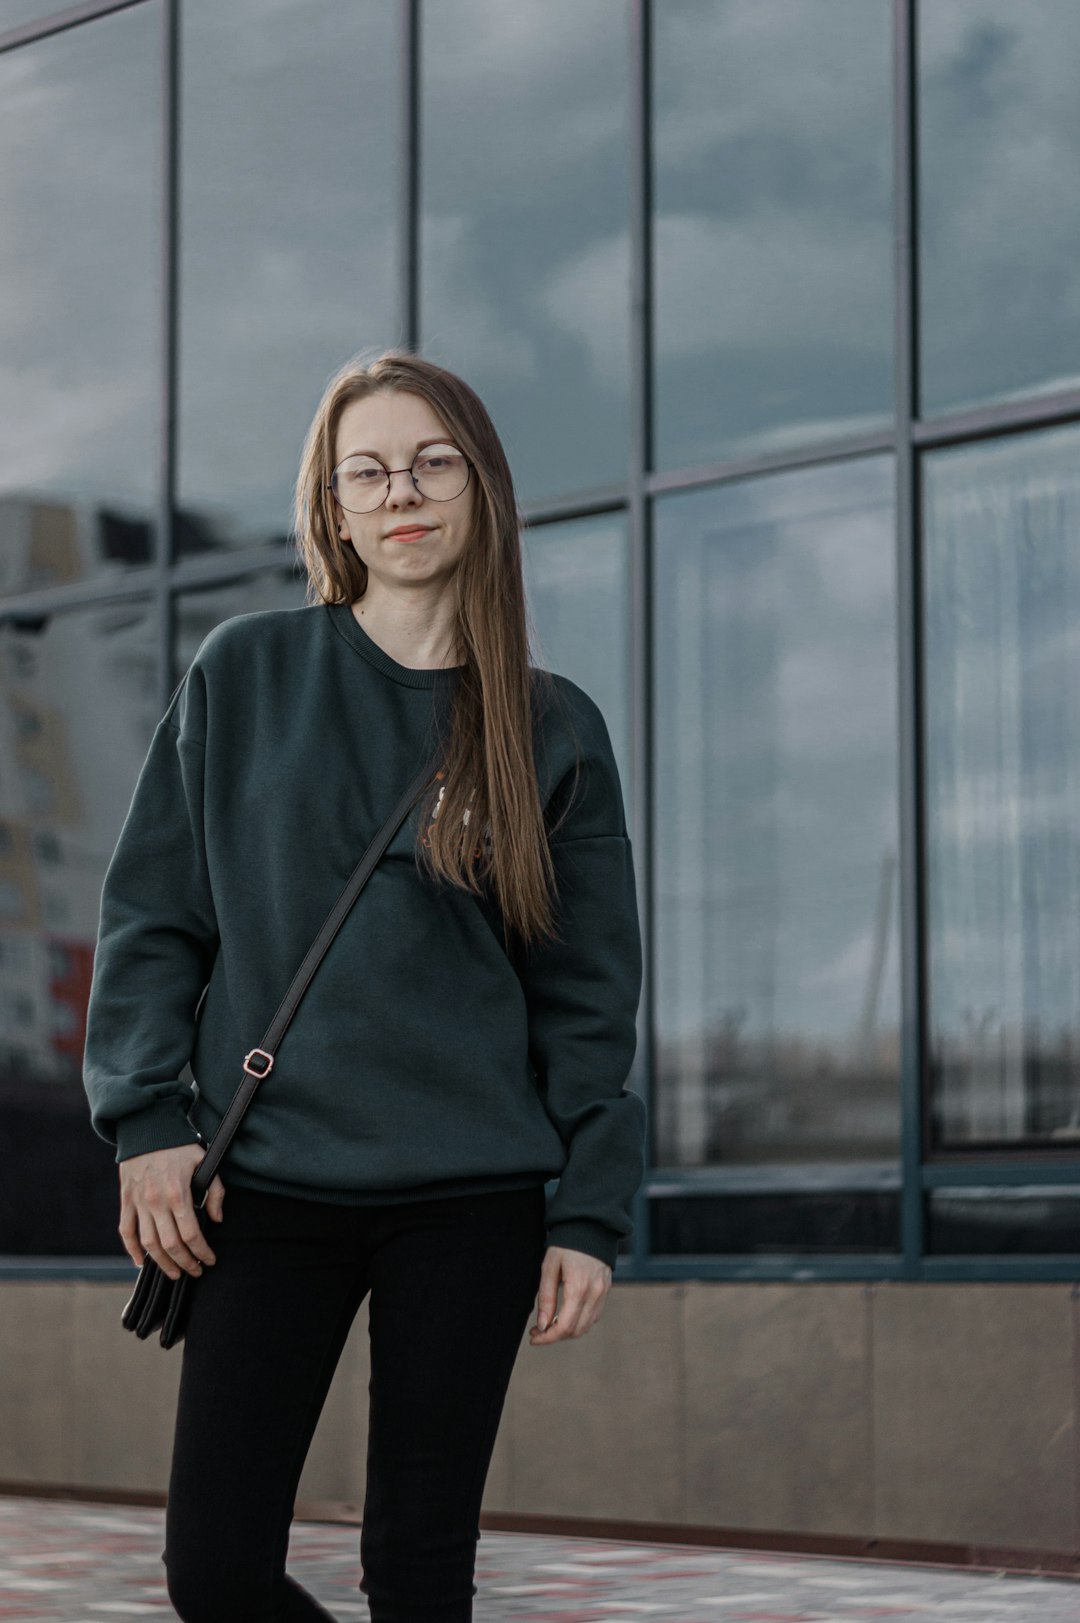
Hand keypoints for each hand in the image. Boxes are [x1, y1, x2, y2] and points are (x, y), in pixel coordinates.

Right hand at [118, 1142, 225, 1280]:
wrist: (147, 1127)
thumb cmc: (180, 1145)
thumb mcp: (204, 1162)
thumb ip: (215, 1191)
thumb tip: (217, 1220)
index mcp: (178, 1193)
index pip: (191, 1234)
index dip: (202, 1252)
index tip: (209, 1261)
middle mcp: (156, 1202)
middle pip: (170, 1245)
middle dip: (185, 1263)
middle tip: (195, 1272)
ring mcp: (138, 1203)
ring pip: (148, 1244)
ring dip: (162, 1263)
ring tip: (175, 1273)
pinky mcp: (126, 1201)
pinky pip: (126, 1232)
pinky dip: (132, 1250)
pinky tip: (142, 1263)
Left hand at [528, 1245, 611, 1343]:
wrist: (589, 1226)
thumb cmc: (565, 1244)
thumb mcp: (549, 1267)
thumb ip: (546, 1297)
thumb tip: (542, 1325)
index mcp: (578, 1288)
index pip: (564, 1326)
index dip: (547, 1338)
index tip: (533, 1338)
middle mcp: (594, 1294)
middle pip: (576, 1330)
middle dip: (555, 1336)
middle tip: (538, 1330)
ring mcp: (603, 1293)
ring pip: (586, 1326)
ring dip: (568, 1330)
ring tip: (550, 1322)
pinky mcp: (606, 1290)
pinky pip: (594, 1315)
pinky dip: (580, 1321)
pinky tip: (566, 1314)